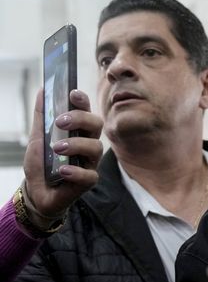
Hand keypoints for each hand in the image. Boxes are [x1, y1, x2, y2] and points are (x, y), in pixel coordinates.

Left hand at [22, 89, 102, 223]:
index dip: (83, 101)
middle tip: (61, 122)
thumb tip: (43, 90)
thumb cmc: (42, 163)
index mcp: (78, 131)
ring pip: (96, 147)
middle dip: (81, 119)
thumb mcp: (37, 137)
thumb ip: (42, 116)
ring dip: (76, 145)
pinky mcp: (88, 180)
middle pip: (96, 124)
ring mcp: (90, 162)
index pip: (86, 110)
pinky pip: (90, 175)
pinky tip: (63, 171)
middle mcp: (88, 144)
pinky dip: (76, 171)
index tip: (72, 94)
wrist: (37, 191)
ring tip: (57, 148)